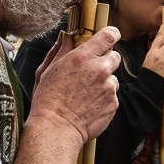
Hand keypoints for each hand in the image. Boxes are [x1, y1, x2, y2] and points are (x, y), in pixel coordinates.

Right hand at [28, 27, 121, 143]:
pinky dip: (104, 98)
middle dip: (105, 61)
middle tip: (90, 72)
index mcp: (83, 57)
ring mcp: (109, 87)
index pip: (109, 36)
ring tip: (85, 93)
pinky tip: (89, 104)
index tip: (110, 38)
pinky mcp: (114, 103)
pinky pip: (113, 95)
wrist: (56, 128)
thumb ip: (61, 49)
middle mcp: (100, 69)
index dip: (111, 35)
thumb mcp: (48, 69)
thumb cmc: (48, 99)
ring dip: (104, 82)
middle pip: (115, 56)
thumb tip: (67, 36)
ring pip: (113, 77)